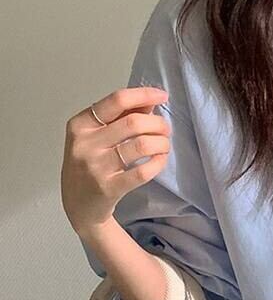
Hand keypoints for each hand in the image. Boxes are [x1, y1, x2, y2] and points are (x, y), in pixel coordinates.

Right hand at [61, 86, 170, 234]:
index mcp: (80, 124)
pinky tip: (160, 160)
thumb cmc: (90, 165)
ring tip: (164, 145)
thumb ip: (120, 116)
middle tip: (166, 130)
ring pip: (141, 145)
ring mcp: (96, 166)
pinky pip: (143, 171)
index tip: (163, 96)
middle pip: (133, 122)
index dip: (144, 95)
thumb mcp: (96, 136)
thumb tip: (149, 101)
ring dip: (161, 143)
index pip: (117, 100)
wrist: (79, 205)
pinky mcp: (109, 188)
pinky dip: (158, 162)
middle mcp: (85, 143)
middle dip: (158, 124)